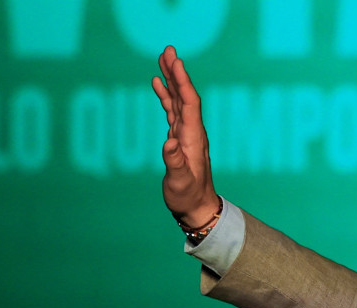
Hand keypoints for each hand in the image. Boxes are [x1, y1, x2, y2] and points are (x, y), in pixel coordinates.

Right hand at [152, 45, 217, 227]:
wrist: (197, 208)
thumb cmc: (188, 197)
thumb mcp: (179, 182)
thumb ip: (174, 162)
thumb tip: (169, 142)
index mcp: (193, 138)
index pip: (188, 104)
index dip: (182, 82)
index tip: (175, 61)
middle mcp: (192, 133)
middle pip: (185, 96)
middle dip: (177, 73)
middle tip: (168, 50)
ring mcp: (186, 135)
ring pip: (178, 101)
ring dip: (171, 80)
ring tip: (163, 60)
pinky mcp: (179, 139)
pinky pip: (173, 112)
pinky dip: (166, 97)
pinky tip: (160, 85)